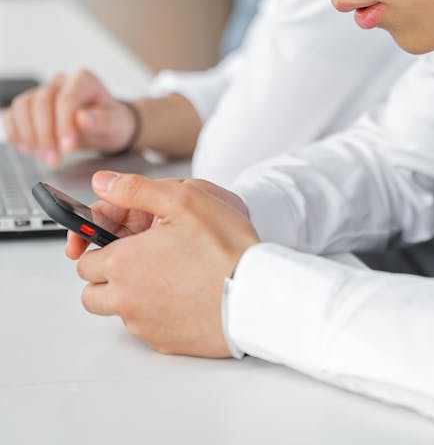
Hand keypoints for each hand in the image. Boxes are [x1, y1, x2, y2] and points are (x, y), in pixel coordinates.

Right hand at [4, 70, 137, 164]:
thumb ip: (102, 120)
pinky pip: (14, 113)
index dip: (64, 124)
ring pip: (24, 105)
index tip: (67, 148)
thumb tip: (84, 118)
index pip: (66, 98)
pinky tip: (26, 148)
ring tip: (44, 155)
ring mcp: (43, 91)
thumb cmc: (110, 122)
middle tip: (54, 159)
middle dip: (45, 134)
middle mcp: (61, 82)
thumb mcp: (115, 124)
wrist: (103, 126)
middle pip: (42, 101)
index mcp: (84, 80)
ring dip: (29, 134)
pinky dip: (15, 132)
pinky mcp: (30, 104)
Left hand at [71, 171, 258, 356]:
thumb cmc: (225, 248)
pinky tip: (184, 291)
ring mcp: (145, 326)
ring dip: (132, 293)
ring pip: (120, 311)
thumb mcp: (183, 199)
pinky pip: (147, 327)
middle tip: (141, 256)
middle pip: (92, 292)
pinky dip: (157, 311)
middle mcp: (127, 300)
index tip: (118, 238)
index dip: (102, 245)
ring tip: (168, 271)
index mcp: (124, 263)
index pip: (84, 259)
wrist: (256, 294)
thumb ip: (134, 189)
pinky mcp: (165, 343)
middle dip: (108, 274)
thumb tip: (103, 183)